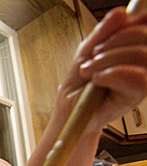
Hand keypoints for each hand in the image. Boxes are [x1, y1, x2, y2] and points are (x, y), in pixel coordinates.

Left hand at [58, 8, 146, 128]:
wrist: (70, 108)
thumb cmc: (79, 83)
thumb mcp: (87, 51)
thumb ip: (103, 32)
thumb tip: (121, 13)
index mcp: (134, 47)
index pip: (145, 24)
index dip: (130, 23)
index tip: (108, 34)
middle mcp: (143, 61)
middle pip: (143, 35)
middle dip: (111, 43)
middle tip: (92, 57)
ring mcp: (143, 78)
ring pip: (139, 54)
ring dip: (106, 61)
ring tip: (90, 71)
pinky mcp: (137, 96)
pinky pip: (136, 76)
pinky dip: (110, 74)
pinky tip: (98, 80)